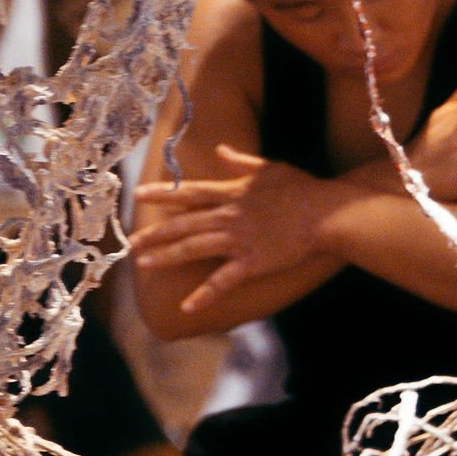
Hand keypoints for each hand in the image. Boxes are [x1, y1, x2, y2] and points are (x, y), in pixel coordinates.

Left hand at [127, 147, 335, 320]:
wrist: (326, 213)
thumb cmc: (301, 188)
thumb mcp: (269, 167)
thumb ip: (241, 161)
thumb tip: (221, 150)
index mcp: (231, 192)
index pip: (189, 191)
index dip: (162, 192)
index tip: (138, 193)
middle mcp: (229, 215)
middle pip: (184, 223)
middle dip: (155, 232)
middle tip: (130, 242)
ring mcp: (239, 240)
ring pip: (194, 248)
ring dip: (167, 256)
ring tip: (144, 264)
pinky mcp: (252, 263)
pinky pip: (223, 281)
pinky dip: (204, 295)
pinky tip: (187, 306)